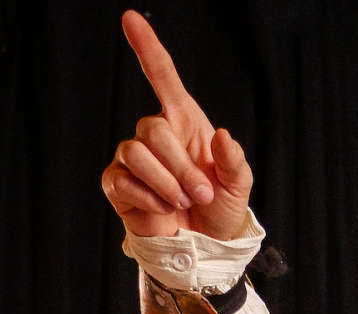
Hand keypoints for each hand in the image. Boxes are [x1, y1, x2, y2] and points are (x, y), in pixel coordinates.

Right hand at [101, 10, 252, 239]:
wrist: (203, 247)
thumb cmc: (219, 210)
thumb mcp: (239, 186)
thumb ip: (234, 160)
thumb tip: (222, 135)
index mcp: (184, 122)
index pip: (162, 77)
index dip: (147, 48)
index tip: (129, 18)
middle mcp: (155, 134)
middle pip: (152, 128)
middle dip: (181, 167)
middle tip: (201, 195)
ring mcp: (133, 157)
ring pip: (135, 151)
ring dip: (166, 183)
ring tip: (184, 203)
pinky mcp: (118, 183)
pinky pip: (124, 180)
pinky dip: (150, 198)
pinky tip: (164, 209)